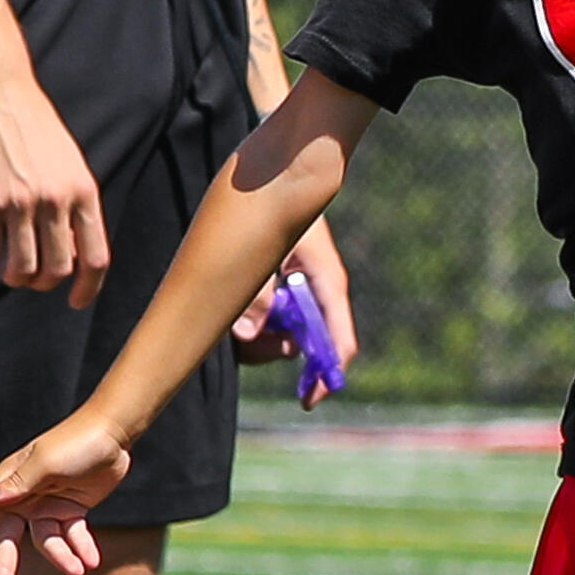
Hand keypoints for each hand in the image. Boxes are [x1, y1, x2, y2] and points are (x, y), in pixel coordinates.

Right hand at [0, 71, 109, 306]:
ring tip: (8, 268)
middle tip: (31, 279)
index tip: (75, 302)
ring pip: (22, 269)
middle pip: (58, 270)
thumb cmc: (33, 127)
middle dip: (44, 284)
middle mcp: (57, 200)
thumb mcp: (68, 163)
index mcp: (84, 191)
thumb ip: (73, 202)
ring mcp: (21, 202)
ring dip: (15, 277)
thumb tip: (73, 250)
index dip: (88, 287)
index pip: (97, 255)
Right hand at [0, 412, 131, 574]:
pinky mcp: (70, 511)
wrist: (114, 431)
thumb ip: (18, 483)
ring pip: (46, 542)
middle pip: (7, 539)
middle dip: (5, 567)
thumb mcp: (45, 461)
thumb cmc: (75, 441)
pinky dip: (80, 548)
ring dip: (60, 558)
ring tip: (76, 571)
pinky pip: (72, 536)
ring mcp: (46, 506)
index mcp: (9, 481)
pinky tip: (91, 561)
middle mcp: (23, 497)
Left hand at [230, 215, 356, 407]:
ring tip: (241, 306)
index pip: (337, 340)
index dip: (326, 375)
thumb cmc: (278, 204)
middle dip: (273, 351)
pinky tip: (237, 298)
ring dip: (256, 336)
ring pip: (277, 336)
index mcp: (325, 282)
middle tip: (249, 337)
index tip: (309, 401)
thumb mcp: (271, 246)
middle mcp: (313, 293)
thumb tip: (244, 335)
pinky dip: (248, 321)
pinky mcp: (275, 287)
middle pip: (301, 345)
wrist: (275, 173)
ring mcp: (293, 292)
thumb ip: (258, 291)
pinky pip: (263, 321)